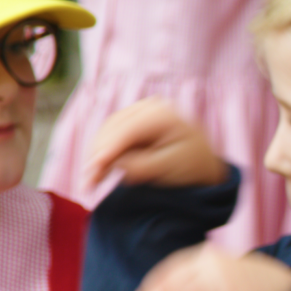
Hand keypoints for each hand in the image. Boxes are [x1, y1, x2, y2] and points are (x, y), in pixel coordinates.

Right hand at [82, 98, 229, 190]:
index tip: (94, 168)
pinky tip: (97, 174)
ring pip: (106, 133)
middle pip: (112, 129)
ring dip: (96, 157)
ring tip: (90, 183)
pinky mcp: (131, 124)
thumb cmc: (192, 168)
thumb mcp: (171, 168)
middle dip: (98, 155)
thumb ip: (143, 165)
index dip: (108, 149)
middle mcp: (149, 108)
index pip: (129, 130)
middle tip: (88, 183)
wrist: (202, 166)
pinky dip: (102, 156)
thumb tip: (115, 163)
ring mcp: (138, 113)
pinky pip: (109, 138)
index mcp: (163, 115)